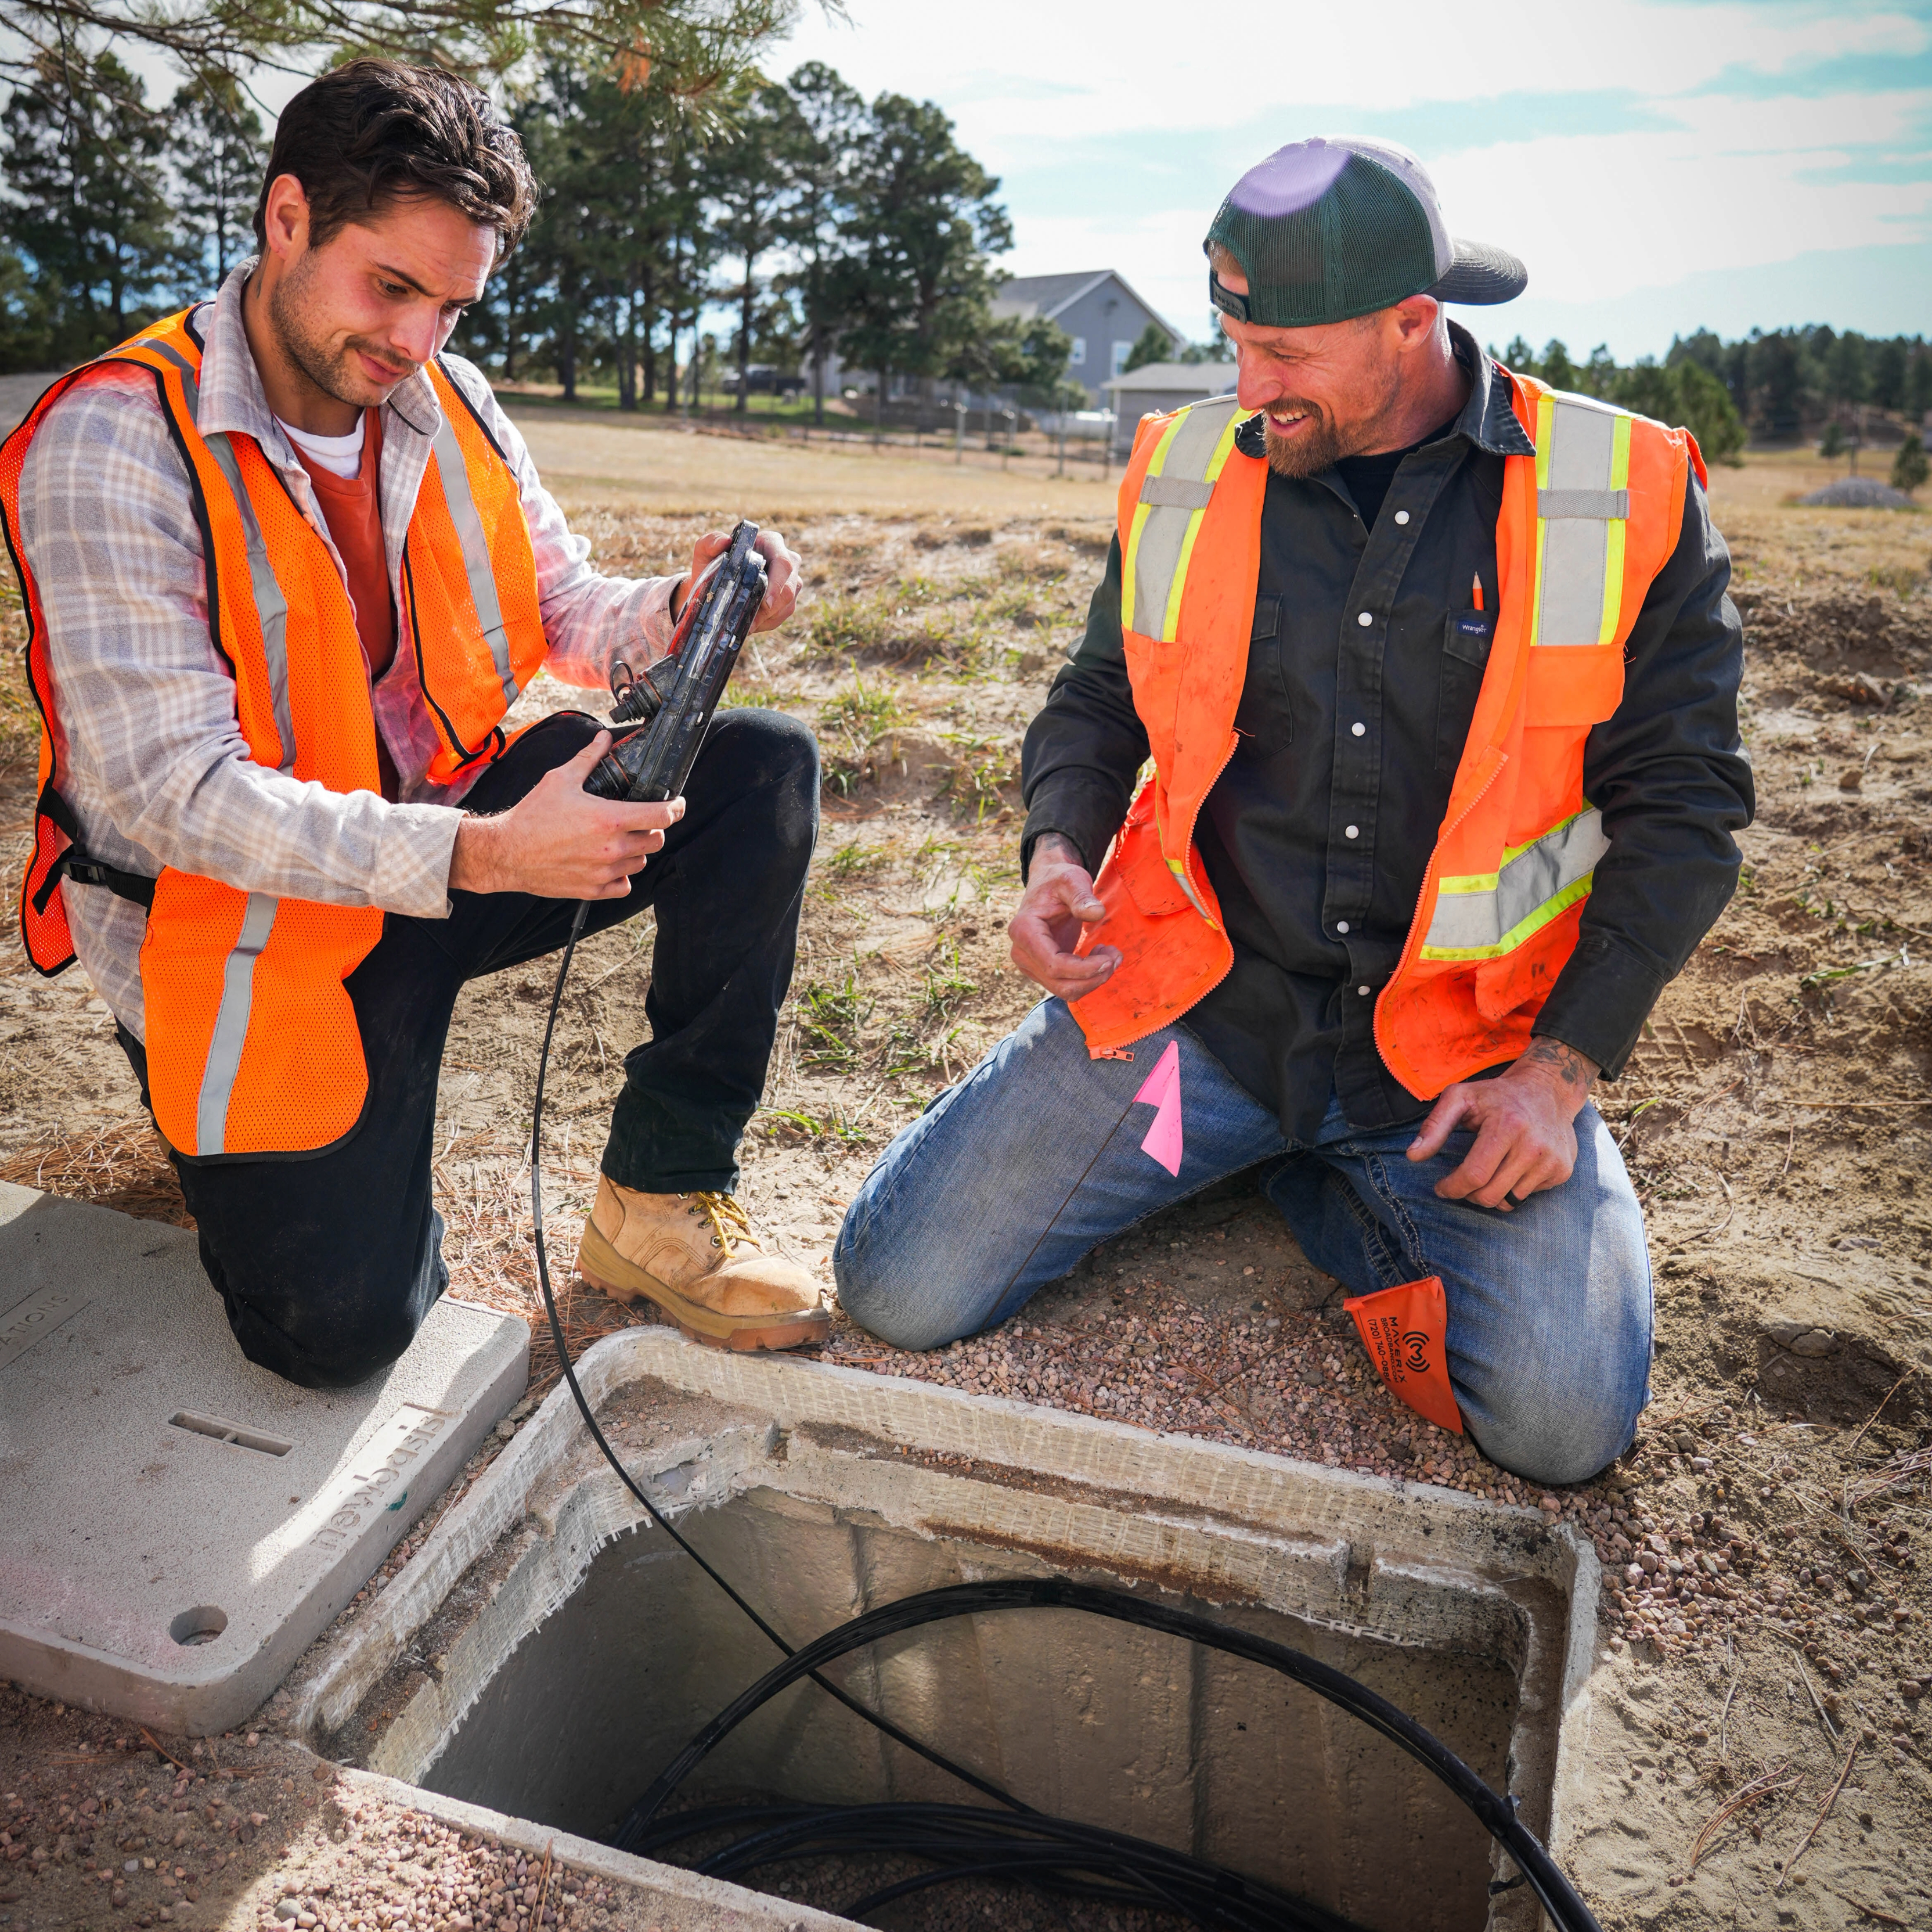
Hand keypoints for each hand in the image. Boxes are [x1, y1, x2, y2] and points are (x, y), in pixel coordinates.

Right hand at [449, 731, 683, 899]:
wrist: (506, 852)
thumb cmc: (532, 815)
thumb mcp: (560, 779)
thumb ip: (589, 759)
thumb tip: (604, 739)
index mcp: (610, 819)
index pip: (662, 815)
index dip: (676, 808)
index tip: (676, 804)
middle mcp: (612, 848)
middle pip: (656, 840)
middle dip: (653, 828)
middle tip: (639, 820)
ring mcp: (604, 872)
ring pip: (641, 862)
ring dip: (637, 850)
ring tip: (619, 839)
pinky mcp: (593, 889)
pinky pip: (624, 886)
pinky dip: (622, 875)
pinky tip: (609, 863)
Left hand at [670, 527, 800, 633]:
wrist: (715, 583)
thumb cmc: (712, 563)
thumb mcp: (705, 549)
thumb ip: (711, 541)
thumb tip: (725, 541)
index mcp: (771, 542)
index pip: (783, 563)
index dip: (778, 585)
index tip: (766, 603)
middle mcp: (787, 560)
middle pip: (790, 587)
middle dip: (771, 609)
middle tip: (751, 623)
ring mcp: (790, 580)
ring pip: (788, 604)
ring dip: (767, 618)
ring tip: (747, 624)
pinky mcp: (788, 599)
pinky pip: (783, 615)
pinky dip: (767, 622)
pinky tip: (752, 623)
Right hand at [1008, 834, 1120, 1000]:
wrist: (1048, 883)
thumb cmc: (1059, 879)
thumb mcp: (1072, 880)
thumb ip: (1082, 896)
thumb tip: (1096, 913)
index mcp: (1023, 930)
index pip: (1054, 965)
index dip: (1084, 969)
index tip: (1109, 958)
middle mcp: (1021, 953)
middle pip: (1060, 984)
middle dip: (1093, 977)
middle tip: (1116, 956)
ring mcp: (1029, 964)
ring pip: (1064, 990)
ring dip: (1093, 980)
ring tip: (1111, 955)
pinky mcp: (1041, 970)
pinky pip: (1067, 986)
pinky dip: (1088, 978)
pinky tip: (1100, 957)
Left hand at [1406, 1039, 1599, 1209]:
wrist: (1548, 1090)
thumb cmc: (1497, 1095)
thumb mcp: (1460, 1098)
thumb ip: (1434, 1126)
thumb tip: (1412, 1156)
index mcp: (1507, 1126)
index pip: (1474, 1175)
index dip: (1452, 1187)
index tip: (1441, 1187)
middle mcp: (1534, 1146)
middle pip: (1490, 1195)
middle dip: (1467, 1195)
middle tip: (1460, 1184)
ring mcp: (1552, 1160)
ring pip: (1509, 1201)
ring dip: (1489, 1194)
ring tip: (1485, 1173)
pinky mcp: (1563, 1170)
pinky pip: (1527, 1196)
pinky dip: (1512, 1189)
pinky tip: (1511, 1167)